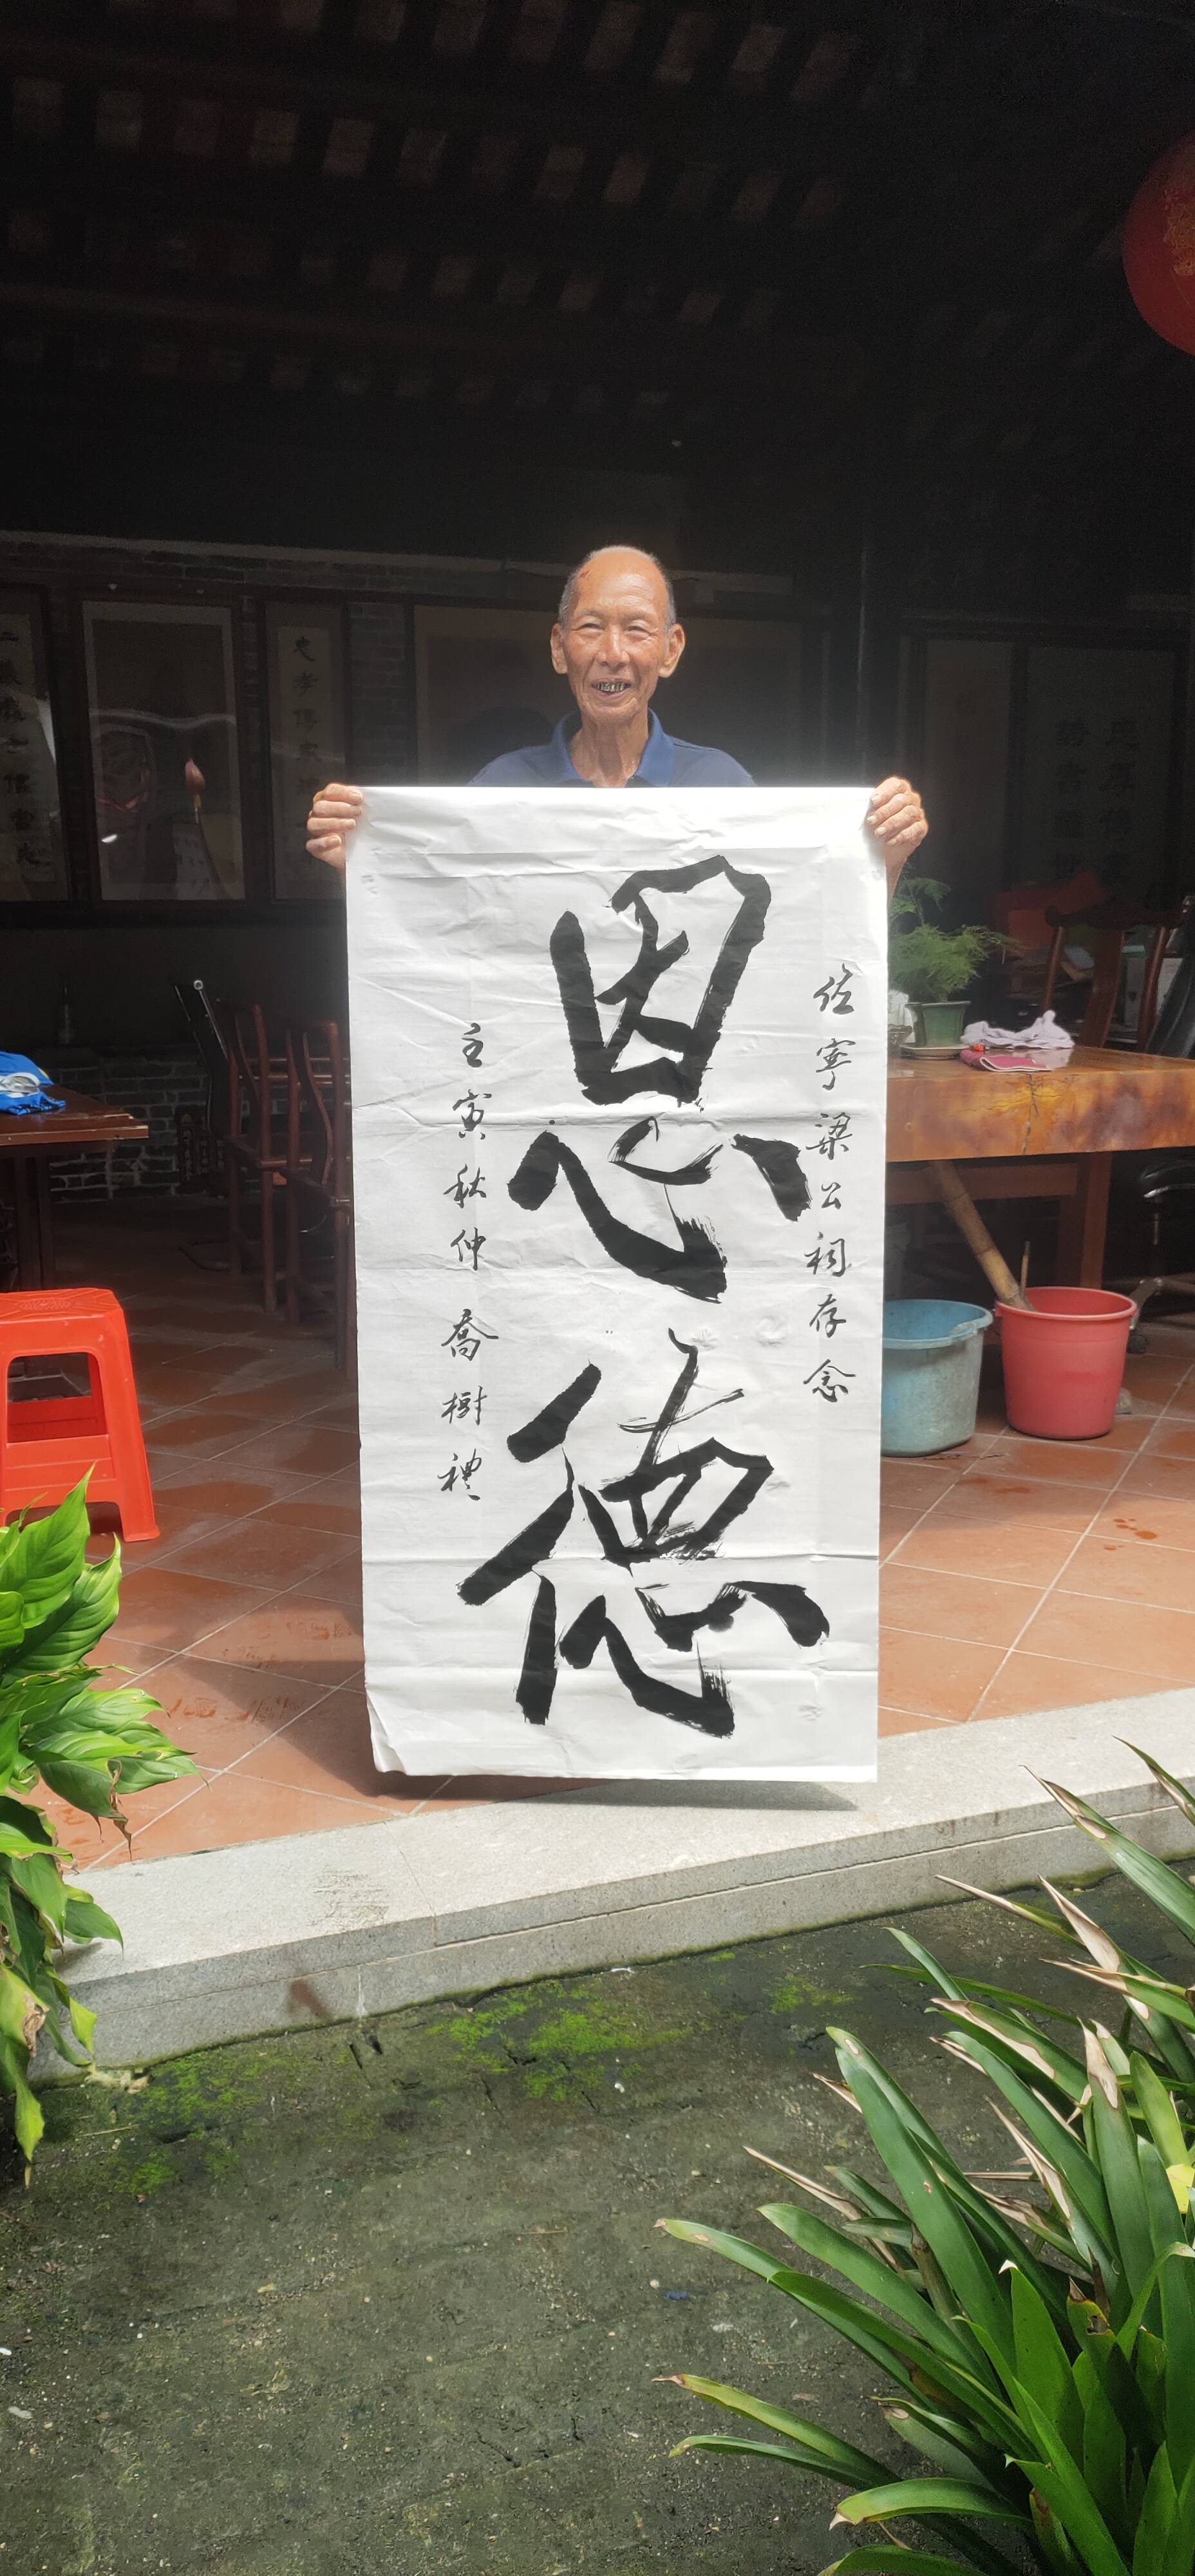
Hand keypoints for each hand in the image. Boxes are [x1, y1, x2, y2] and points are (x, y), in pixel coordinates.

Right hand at [306, 781, 363, 873]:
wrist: (360, 853)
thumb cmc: (359, 831)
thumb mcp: (362, 815)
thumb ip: (360, 805)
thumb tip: (370, 798)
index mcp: (328, 801)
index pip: (330, 792)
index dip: (343, 793)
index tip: (359, 798)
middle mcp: (318, 815)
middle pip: (320, 806)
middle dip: (341, 808)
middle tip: (358, 812)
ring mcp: (315, 831)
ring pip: (314, 824)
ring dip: (334, 823)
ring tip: (352, 825)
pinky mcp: (316, 848)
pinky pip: (313, 844)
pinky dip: (324, 842)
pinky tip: (337, 841)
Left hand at [866, 777, 926, 893]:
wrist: (884, 849)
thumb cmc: (876, 826)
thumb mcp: (869, 814)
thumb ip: (868, 808)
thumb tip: (856, 805)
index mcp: (899, 790)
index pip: (896, 786)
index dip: (885, 793)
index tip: (872, 802)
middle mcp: (910, 799)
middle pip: (901, 800)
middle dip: (885, 811)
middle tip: (871, 822)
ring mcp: (917, 813)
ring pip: (909, 814)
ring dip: (892, 824)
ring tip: (879, 833)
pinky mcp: (921, 828)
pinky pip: (916, 829)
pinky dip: (902, 835)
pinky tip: (890, 841)